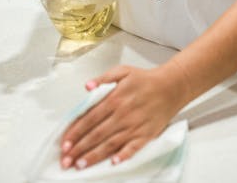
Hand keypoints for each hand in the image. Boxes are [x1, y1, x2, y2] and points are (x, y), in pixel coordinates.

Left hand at [59, 65, 186, 169]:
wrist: (172, 86)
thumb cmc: (146, 80)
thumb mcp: (122, 71)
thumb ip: (103, 78)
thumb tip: (87, 86)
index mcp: (115, 98)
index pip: (89, 118)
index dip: (75, 131)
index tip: (65, 142)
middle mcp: (123, 113)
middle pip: (97, 134)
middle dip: (79, 148)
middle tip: (66, 159)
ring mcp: (135, 125)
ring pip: (111, 144)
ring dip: (94, 156)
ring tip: (80, 165)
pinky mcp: (146, 134)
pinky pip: (133, 148)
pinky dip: (123, 156)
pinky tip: (112, 163)